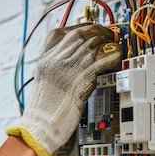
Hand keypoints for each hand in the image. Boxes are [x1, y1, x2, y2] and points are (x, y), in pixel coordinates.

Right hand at [7, 23, 120, 155]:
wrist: (39, 127)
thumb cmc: (42, 111)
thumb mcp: (44, 82)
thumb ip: (56, 67)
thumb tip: (74, 59)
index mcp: (44, 60)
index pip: (60, 33)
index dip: (79, 28)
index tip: (89, 30)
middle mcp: (55, 61)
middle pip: (80, 34)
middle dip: (98, 32)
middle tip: (107, 36)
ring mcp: (67, 69)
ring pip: (93, 44)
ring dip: (107, 44)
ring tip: (114, 49)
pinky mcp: (81, 80)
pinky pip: (102, 59)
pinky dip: (112, 56)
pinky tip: (116, 60)